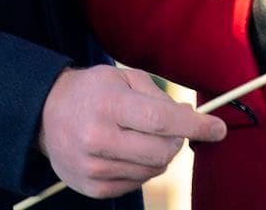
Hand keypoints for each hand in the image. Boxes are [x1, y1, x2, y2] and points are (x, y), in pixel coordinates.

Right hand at [38, 65, 226, 198]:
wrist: (47, 114)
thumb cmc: (93, 90)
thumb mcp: (122, 77)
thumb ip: (158, 98)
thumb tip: (190, 118)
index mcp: (108, 104)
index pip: (161, 121)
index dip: (194, 127)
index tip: (218, 128)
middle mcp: (99, 138)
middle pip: (161, 151)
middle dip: (179, 140)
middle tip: (176, 128)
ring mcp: (94, 167)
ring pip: (152, 170)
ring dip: (161, 153)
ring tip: (147, 135)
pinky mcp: (92, 188)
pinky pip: (136, 183)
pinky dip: (144, 167)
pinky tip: (131, 150)